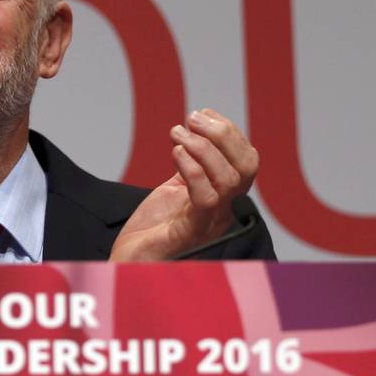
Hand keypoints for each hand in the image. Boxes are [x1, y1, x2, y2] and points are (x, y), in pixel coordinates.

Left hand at [109, 109, 258, 260]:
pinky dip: (193, 170)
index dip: (229, 132)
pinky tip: (176, 153)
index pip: (246, 160)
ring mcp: (210, 222)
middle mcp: (224, 210)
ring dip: (203, 147)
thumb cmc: (152, 227)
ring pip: (229, 179)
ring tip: (177, 133)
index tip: (203, 114)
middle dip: (224, 134)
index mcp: (224, 196)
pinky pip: (206, 199)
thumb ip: (190, 164)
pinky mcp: (190, 232)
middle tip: (193, 119)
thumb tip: (195, 131)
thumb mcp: (175, 187)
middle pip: (246, 167)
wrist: (129, 261)